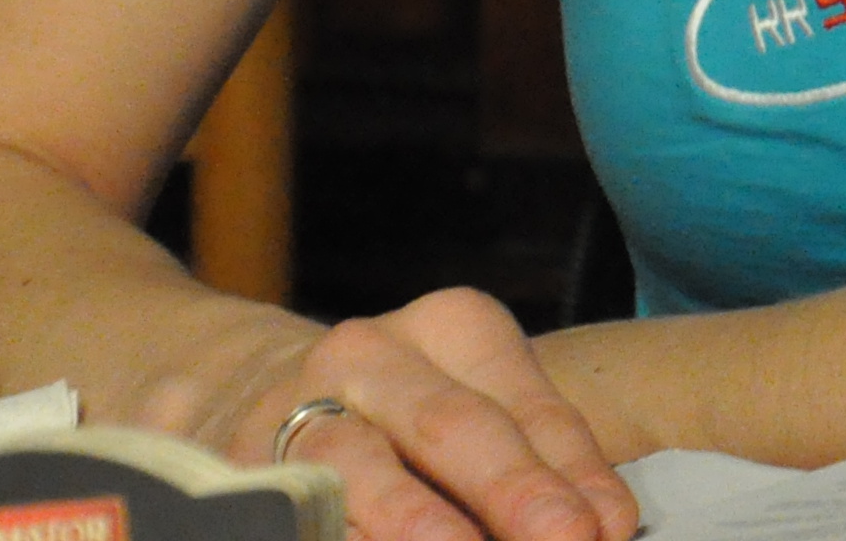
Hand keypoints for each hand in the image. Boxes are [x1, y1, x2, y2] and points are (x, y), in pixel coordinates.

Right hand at [141, 289, 642, 540]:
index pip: (527, 406)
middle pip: (451, 426)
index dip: (572, 473)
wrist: (241, 389)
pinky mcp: (238, 468)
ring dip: (418, 523)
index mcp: (450, 327)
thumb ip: (544, 465)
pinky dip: (344, 535)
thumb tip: (607, 528)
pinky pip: (296, 512)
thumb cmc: (400, 412)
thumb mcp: (476, 409)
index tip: (606, 530)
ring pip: (358, 471)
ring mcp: (294, 409)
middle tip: (561, 540)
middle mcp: (368, 355)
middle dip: (512, 491)